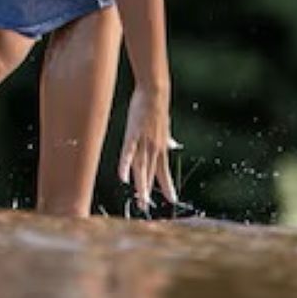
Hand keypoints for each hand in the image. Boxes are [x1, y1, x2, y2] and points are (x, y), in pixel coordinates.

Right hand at [117, 84, 176, 211]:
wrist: (155, 91)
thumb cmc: (158, 107)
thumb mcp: (165, 126)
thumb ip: (167, 139)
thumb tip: (173, 145)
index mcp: (162, 146)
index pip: (164, 171)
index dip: (167, 185)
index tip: (171, 199)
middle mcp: (154, 147)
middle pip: (151, 173)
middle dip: (149, 190)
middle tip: (146, 206)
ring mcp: (144, 141)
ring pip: (141, 167)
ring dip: (140, 185)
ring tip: (140, 200)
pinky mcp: (133, 134)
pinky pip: (128, 153)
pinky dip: (125, 166)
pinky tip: (123, 178)